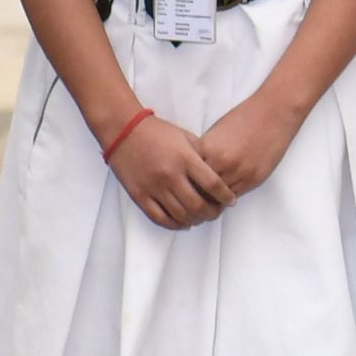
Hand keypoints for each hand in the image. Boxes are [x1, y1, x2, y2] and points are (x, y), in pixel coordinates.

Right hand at [107, 111, 233, 228]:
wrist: (124, 131)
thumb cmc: (158, 132)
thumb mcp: (186, 137)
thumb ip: (202, 156)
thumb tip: (218, 174)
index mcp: (185, 159)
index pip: (212, 184)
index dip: (225, 196)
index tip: (231, 201)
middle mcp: (170, 175)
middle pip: (198, 205)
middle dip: (212, 213)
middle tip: (217, 212)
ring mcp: (154, 187)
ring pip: (180, 215)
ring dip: (195, 220)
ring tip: (201, 218)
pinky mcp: (139, 195)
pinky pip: (159, 218)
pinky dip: (174, 224)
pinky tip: (183, 222)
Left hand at [196, 90, 311, 199]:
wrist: (273, 113)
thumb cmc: (244, 118)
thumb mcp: (216, 132)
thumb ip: (204, 151)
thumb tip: (195, 169)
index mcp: (208, 148)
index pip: (188, 174)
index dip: (185, 181)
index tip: (184, 185)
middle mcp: (221, 162)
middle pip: (200, 189)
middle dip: (196, 193)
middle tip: (193, 197)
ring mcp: (239, 172)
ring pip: (218, 196)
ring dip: (212, 198)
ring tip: (208, 199)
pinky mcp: (254, 179)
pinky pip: (234, 195)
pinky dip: (227, 196)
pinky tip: (223, 195)